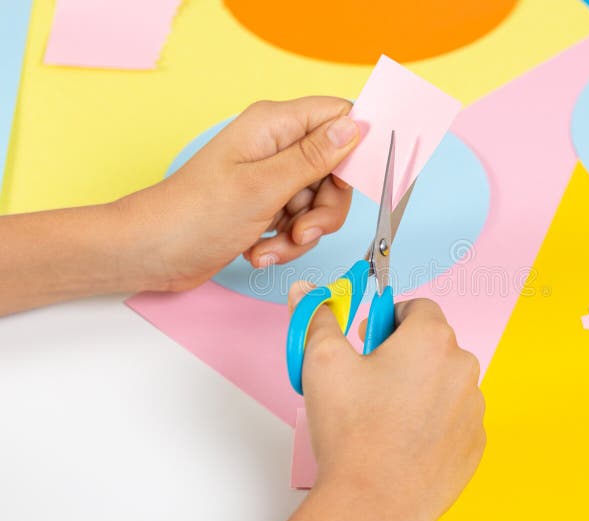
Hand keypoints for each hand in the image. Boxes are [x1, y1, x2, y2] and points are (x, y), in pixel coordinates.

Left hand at [116, 97, 359, 290]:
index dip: (355, 147)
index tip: (355, 182)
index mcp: (273, 125)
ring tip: (272, 246)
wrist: (152, 254)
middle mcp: (275, 146)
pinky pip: (299, 221)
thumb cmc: (193, 216)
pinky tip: (259, 250)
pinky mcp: (265, 205)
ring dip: (303, 232)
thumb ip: (314, 157)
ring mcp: (270, 177)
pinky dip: (286, 242)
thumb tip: (355, 127)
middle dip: (327, 207)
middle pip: (335, 168)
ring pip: (319, 201)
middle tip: (305, 230)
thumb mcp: (264, 187)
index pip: (337, 116)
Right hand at [282, 286, 485, 520]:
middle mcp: (462, 368)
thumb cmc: (353, 434)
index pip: (418, 307)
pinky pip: (455, 416)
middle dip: (404, 352)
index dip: (390, 318)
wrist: (374, 503)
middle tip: (371, 378)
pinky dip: (435, 419)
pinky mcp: (474, 441)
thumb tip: (308, 293)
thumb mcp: (322, 363)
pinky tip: (405, 437)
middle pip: (433, 344)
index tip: (371, 337)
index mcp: (430, 339)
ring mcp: (473, 407)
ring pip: (445, 380)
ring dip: (421, 385)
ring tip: (386, 413)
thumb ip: (319, 319)